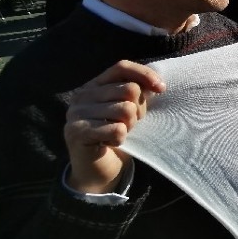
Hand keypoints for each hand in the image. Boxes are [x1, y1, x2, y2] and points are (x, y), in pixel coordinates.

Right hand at [64, 61, 165, 194]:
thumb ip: (138, 93)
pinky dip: (120, 138)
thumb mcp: (130, 110)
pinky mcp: (76, 132)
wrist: (98, 171)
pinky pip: (117, 129)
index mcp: (94, 85)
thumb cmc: (116, 135)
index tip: (162, 89)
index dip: (145, 75)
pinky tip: (110, 143)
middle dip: (138, 110)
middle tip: (129, 125)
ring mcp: (76, 113)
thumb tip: (158, 84)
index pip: (122, 67)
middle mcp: (81, 95)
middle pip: (128, 90)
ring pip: (125, 109)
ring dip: (129, 126)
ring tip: (118, 133)